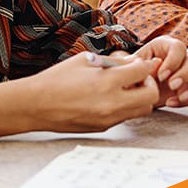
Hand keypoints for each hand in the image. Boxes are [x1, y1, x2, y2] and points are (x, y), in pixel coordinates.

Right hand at [22, 52, 159, 131]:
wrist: (36, 105)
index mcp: (107, 82)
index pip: (143, 72)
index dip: (147, 65)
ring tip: (126, 88)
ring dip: (140, 97)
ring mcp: (108, 119)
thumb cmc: (58, 78)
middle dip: (149, 84)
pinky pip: (125, 117)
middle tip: (138, 77)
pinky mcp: (103, 128)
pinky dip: (126, 106)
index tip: (145, 62)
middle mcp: (112, 103)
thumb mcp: (86, 59)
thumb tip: (134, 61)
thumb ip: (113, 61)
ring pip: (142, 110)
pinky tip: (111, 97)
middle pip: (151, 96)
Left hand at [131, 36, 187, 107]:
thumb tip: (154, 64)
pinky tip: (172, 102)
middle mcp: (181, 55)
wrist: (135, 90)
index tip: (162, 76)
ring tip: (179, 96)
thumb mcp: (130, 67)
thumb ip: (137, 64)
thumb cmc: (134, 74)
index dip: (173, 61)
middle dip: (185, 73)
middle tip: (172, 86)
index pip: (178, 47)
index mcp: (166, 45)